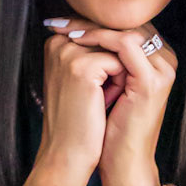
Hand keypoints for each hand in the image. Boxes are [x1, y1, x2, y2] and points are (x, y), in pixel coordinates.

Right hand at [35, 21, 127, 180]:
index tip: (93, 87)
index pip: (103, 32)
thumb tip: (128, 32)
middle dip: (117, 66)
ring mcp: (68, 53)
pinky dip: (120, 84)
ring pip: (119, 50)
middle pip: (112, 38)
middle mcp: (59, 42)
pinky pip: (120, 63)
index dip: (111, 60)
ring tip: (99, 99)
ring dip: (121, 75)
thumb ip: (96, 50)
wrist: (69, 153)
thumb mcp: (85, 78)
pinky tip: (103, 103)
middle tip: (96, 96)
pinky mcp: (81, 66)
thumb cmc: (81, 118)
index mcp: (56, 41)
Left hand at [43, 18, 177, 185]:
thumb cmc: (112, 127)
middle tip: (58, 18)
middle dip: (91, 18)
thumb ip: (105, 59)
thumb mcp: (108, 85)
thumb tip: (77, 31)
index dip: (95, 20)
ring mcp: (162, 70)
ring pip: (126, 29)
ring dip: (91, 26)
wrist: (123, 161)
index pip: (127, 26)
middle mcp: (166, 61)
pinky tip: (75, 40)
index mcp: (159, 61)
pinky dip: (98, 39)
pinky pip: (124, 45)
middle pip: (128, 23)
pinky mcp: (150, 81)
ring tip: (64, 28)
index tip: (63, 19)